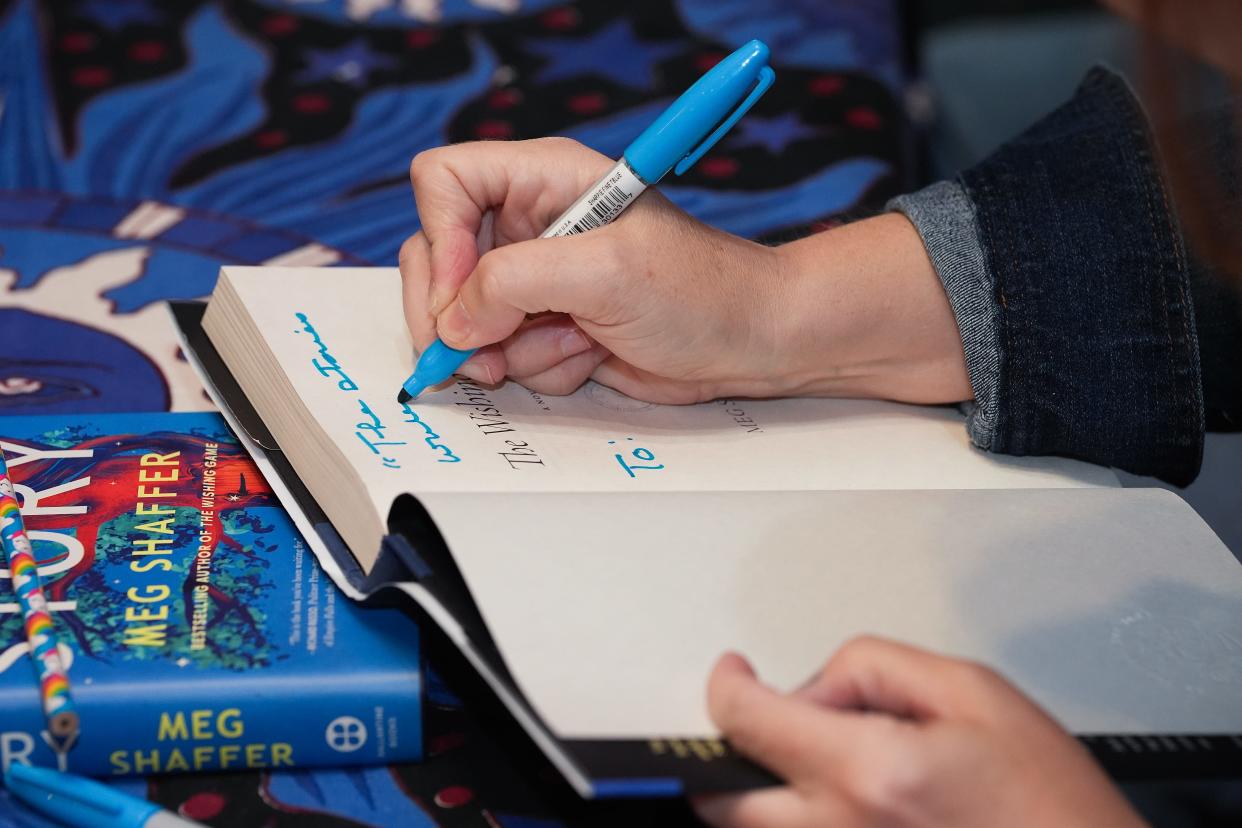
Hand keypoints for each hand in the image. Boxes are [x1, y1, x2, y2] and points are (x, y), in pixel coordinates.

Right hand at [400, 138, 971, 403]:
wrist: (752, 343)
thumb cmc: (702, 291)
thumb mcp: (605, 274)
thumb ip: (514, 284)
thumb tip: (454, 320)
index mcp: (543, 178)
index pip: (443, 180)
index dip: (441, 238)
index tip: (462, 296)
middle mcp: (530, 222)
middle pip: (438, 258)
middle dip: (457, 315)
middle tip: (478, 356)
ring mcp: (537, 278)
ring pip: (466, 318)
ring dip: (511, 349)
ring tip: (578, 341)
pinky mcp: (547, 326)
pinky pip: (503, 353)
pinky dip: (539, 367)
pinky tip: (592, 354)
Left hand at [694, 637, 1145, 827]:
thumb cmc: (1052, 802)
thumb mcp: (972, 690)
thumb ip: (874, 666)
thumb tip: (818, 684)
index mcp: (869, 774)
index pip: (748, 722)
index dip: (726, 685)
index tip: (732, 672)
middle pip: (724, 799)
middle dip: (727, 752)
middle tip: (756, 723)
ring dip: (759, 793)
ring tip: (814, 761)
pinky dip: (798, 821)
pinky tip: (841, 800)